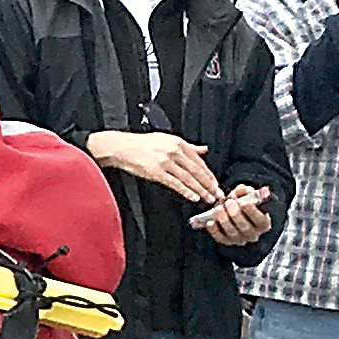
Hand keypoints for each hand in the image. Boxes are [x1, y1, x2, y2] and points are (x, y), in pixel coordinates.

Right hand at [88, 129, 221, 206]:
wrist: (121, 147)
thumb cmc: (142, 144)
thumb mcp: (167, 140)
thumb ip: (188, 146)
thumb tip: (204, 149)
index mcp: (179, 143)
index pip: (199, 161)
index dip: (209, 174)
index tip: (215, 184)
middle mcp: (174, 151)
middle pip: (196, 171)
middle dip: (209, 185)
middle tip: (217, 194)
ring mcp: (165, 161)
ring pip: (188, 178)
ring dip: (200, 190)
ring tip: (208, 198)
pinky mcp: (156, 172)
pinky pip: (175, 183)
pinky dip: (186, 191)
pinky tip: (193, 197)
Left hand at [194, 184, 273, 247]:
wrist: (235, 213)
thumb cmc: (243, 204)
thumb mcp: (246, 196)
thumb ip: (245, 192)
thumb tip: (242, 188)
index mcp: (263, 223)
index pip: (260, 220)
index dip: (252, 212)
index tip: (244, 203)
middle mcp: (253, 234)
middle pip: (245, 227)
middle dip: (235, 214)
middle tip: (229, 202)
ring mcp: (240, 239)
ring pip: (232, 232)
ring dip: (224, 220)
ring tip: (218, 208)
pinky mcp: (227, 241)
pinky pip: (221, 238)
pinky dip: (215, 231)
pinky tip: (210, 222)